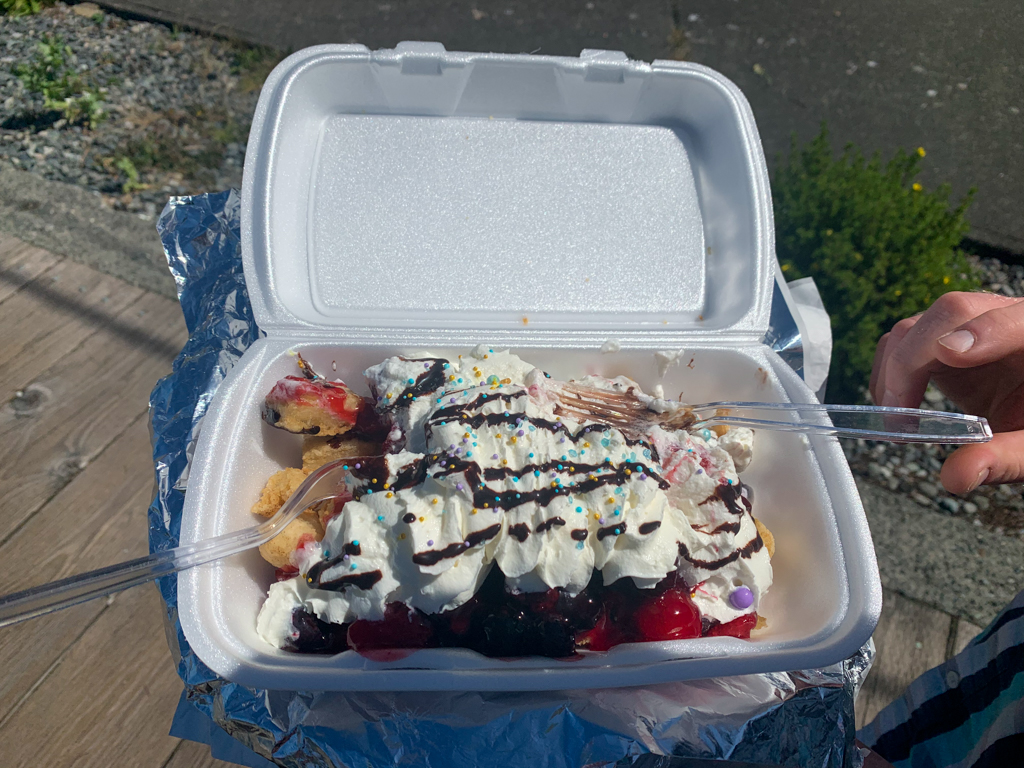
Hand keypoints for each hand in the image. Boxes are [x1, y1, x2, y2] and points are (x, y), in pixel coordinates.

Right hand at [870, 292, 1023, 493]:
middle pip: (951, 313)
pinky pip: (904, 341)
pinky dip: (890, 372)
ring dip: (894, 369)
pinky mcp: (942, 338)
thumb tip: (954, 476)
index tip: (950, 355)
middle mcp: (1003, 318)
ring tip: (897, 418)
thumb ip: (1004, 459)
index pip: (1011, 319)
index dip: (981, 332)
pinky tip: (897, 406)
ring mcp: (968, 325)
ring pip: (917, 325)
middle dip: (913, 360)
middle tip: (900, 414)